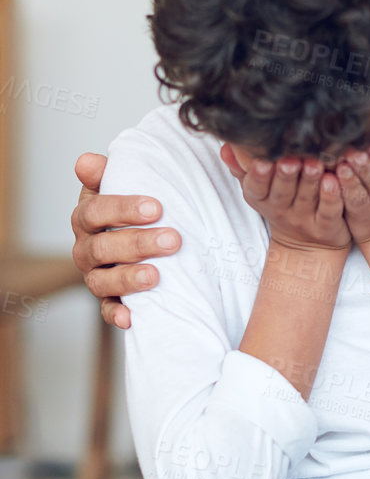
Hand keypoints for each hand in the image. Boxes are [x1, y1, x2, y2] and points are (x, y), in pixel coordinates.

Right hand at [72, 152, 181, 329]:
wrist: (138, 242)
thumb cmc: (132, 212)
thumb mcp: (121, 187)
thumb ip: (107, 174)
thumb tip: (87, 161)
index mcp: (87, 218)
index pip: (95, 211)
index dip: (123, 209)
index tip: (156, 207)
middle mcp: (86, 248)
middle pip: (103, 248)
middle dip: (138, 243)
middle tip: (173, 240)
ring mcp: (96, 276)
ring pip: (103, 281)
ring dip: (129, 278)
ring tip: (156, 276)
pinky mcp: (108, 301)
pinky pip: (107, 311)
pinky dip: (117, 315)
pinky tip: (131, 318)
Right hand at [220, 147, 350, 252]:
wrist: (307, 247)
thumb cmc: (282, 206)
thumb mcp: (259, 191)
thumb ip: (242, 169)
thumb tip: (226, 147)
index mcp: (262, 199)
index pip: (256, 188)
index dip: (259, 176)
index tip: (262, 162)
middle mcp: (282, 210)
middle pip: (282, 192)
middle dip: (285, 176)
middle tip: (289, 160)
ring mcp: (304, 220)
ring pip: (306, 198)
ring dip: (310, 180)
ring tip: (314, 164)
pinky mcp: (327, 226)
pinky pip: (328, 211)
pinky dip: (332, 196)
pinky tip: (334, 180)